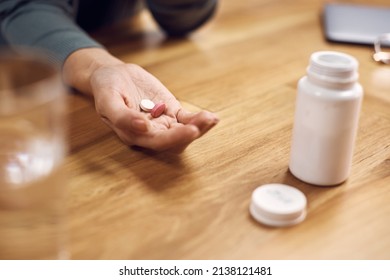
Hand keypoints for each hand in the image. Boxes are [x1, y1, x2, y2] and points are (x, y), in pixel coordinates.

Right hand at [63, 48, 218, 152]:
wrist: (112, 75)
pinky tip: (212, 117)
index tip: (189, 130)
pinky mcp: (171, 111)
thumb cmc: (106, 88)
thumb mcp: (107, 100)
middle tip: (204, 122)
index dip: (174, 139)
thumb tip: (143, 127)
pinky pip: (187, 119)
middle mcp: (150, 133)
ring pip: (183, 131)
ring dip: (198, 128)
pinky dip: (199, 119)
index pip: (156, 142)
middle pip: (174, 141)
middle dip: (190, 134)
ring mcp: (162, 123)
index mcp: (133, 135)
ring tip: (210, 118)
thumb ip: (121, 117)